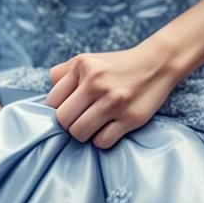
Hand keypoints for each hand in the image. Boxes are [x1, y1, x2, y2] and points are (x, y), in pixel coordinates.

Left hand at [45, 43, 178, 149]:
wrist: (156, 63)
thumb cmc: (117, 66)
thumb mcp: (89, 60)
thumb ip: (63, 74)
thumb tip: (47, 100)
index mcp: (82, 65)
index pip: (52, 100)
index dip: (57, 110)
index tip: (69, 110)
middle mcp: (95, 82)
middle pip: (62, 120)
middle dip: (69, 124)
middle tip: (80, 120)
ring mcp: (113, 101)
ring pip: (79, 133)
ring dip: (84, 134)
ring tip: (93, 125)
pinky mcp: (130, 118)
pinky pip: (101, 142)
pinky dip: (102, 139)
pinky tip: (109, 128)